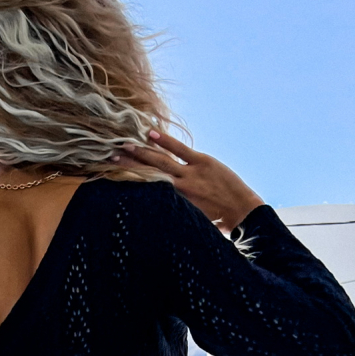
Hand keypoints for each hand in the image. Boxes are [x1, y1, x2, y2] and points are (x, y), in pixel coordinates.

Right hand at [112, 130, 262, 233]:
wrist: (243, 213)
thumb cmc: (218, 222)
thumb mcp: (193, 221)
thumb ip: (178, 212)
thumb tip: (163, 210)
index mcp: (175, 204)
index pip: (148, 190)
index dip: (130, 182)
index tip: (113, 176)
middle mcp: (179, 189)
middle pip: (148, 174)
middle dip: (129, 164)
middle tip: (111, 156)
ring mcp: (190, 173)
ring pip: (160, 161)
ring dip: (141, 152)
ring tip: (124, 144)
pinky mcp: (202, 163)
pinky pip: (180, 150)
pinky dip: (165, 142)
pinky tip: (151, 134)